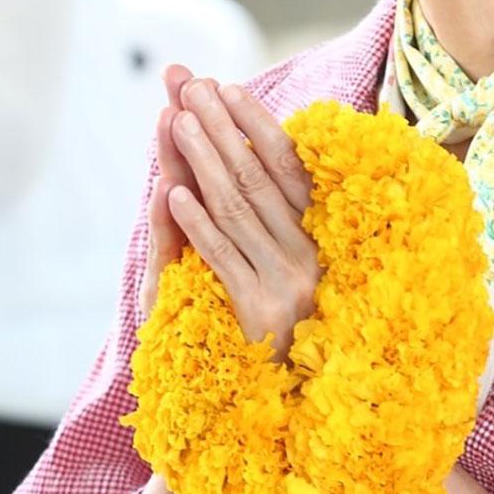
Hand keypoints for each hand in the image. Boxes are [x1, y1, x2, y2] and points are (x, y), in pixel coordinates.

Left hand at [140, 72, 319, 360]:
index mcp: (321, 238)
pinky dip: (197, 223)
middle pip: (257, 177)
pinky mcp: (259, 314)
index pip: (288, 166)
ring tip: (176, 121)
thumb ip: (276, 220)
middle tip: (189, 85)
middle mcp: (309, 256)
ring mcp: (286, 285)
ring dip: (203, 160)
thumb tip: (250, 156)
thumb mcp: (292, 269)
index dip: (256, 124)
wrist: (291, 408)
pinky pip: (223, 258)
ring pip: (237, 209)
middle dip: (221, 127)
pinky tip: (172, 193)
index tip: (227, 86)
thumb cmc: (289, 332)